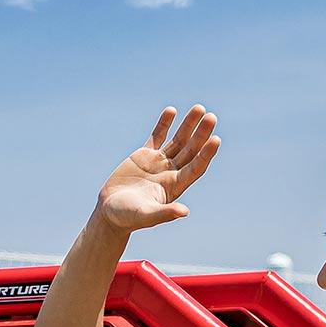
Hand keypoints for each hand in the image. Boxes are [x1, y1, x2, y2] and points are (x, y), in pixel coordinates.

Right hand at [95, 105, 219, 233]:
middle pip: (191, 150)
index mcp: (174, 186)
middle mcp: (170, 172)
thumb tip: (184, 212)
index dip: (206, 154)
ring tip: (199, 108)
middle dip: (201, 134)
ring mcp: (158, 162)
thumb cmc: (128, 218)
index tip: (215, 139)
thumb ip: (164, 214)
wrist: (110, 213)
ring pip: (178, 140)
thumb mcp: (146, 216)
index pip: (195, 167)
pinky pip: (157, 136)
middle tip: (211, 117)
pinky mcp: (144, 156)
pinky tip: (172, 110)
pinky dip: (164, 124)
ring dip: (188, 125)